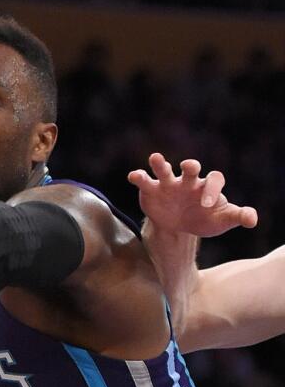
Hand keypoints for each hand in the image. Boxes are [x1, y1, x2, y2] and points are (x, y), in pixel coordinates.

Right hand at [128, 152, 256, 237]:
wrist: (178, 228)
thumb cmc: (203, 219)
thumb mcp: (221, 221)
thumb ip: (237, 216)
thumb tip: (252, 219)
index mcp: (207, 186)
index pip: (213, 180)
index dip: (211, 191)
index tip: (205, 206)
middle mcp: (188, 181)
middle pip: (191, 168)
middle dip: (190, 166)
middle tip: (189, 167)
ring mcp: (168, 184)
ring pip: (164, 169)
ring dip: (160, 163)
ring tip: (155, 158)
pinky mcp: (151, 190)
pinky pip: (144, 180)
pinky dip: (138, 176)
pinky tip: (133, 176)